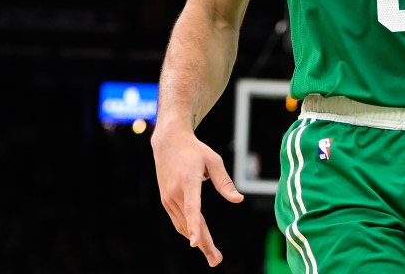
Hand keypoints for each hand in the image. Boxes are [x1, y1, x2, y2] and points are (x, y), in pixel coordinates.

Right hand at [151, 127, 243, 266]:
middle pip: (190, 224)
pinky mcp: (166, 200)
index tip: (196, 244)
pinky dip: (189, 231)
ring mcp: (168, 198)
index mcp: (188, 181)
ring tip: (212, 255)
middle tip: (216, 261)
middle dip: (204, 244)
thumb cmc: (194, 151)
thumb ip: (225, 182)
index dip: (195, 227)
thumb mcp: (213, 161)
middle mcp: (175, 192)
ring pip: (184, 226)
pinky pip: (178, 220)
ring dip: (198, 241)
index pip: (192, 208)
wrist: (168, 143)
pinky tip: (200, 240)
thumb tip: (238, 200)